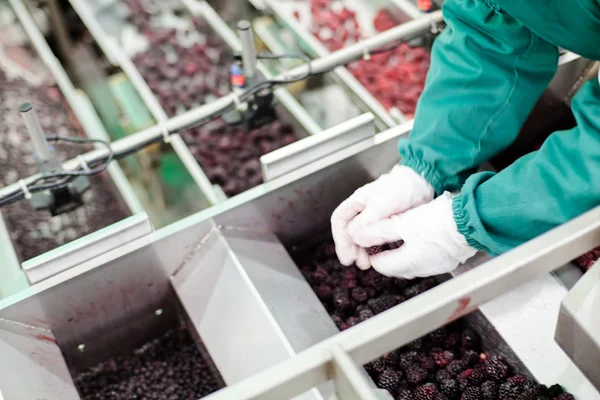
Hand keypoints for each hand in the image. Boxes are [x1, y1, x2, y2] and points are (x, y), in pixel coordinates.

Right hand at [331, 165, 433, 268]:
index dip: (340, 239)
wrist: (420, 186)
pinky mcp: (384, 226)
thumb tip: (352, 236)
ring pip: (361, 238)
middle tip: (358, 263)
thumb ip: (365, 221)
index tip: (346, 255)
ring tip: (366, 264)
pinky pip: (374, 240)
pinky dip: (373, 250)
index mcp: (356, 202)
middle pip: (349, 233)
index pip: (339, 221)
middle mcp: (361, 212)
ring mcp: (373, 219)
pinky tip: (377, 258)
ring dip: (361, 252)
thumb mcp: (380, 205)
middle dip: (351, 249)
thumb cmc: (399, 189)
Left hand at [349, 193, 476, 278]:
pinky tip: (419, 238)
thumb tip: (358, 237)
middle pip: (395, 266)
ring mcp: (436, 266)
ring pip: (411, 263)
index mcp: (408, 263)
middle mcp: (421, 270)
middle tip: (381, 238)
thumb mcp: (402, 223)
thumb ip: (378, 231)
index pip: (380, 265)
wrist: (470, 220)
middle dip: (386, 254)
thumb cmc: (438, 221)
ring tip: (398, 235)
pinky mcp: (448, 260)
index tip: (369, 239)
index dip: (371, 252)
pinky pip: (426, 259)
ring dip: (402, 253)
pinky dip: (417, 251)